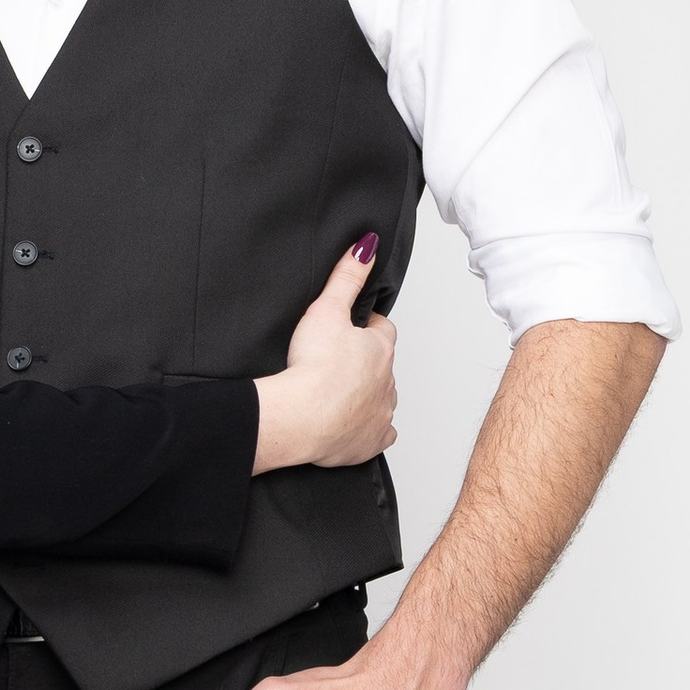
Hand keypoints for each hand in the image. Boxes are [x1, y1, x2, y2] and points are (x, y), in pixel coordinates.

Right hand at [250, 238, 397, 473]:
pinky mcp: (369, 442)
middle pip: (382, 366)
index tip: (351, 327)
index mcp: (380, 349)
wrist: (302, 418)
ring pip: (383, 399)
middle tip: (339, 361)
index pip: (382, 330)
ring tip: (342, 392)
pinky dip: (371, 430)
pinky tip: (356, 426)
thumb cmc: (313, 369)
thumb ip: (346, 277)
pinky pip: (380, 435)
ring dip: (368, 394)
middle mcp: (387, 382)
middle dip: (366, 362)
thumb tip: (366, 247)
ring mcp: (380, 414)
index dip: (366, 326)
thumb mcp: (326, 309)